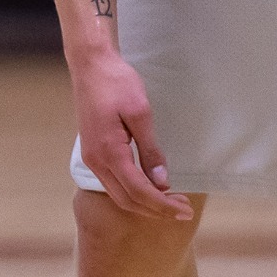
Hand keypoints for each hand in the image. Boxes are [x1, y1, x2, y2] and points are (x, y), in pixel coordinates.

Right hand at [70, 49, 192, 220]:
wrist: (91, 65)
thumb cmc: (116, 83)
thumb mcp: (140, 113)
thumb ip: (150, 150)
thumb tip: (162, 182)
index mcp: (109, 152)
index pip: (139, 192)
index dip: (163, 205)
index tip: (185, 211)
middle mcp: (96, 161)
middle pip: (127, 200)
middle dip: (156, 210)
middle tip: (183, 210)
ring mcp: (92, 158)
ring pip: (119, 194)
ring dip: (144, 203)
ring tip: (170, 203)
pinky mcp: (93, 152)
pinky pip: (113, 183)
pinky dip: (133, 192)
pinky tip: (148, 189)